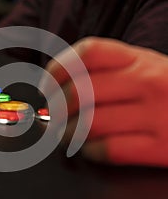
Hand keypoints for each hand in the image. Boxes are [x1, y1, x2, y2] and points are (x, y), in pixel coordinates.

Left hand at [41, 37, 167, 166]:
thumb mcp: (142, 69)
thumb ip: (107, 73)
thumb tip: (59, 88)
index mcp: (139, 59)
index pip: (88, 52)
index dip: (58, 69)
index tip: (47, 86)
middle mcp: (147, 82)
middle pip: (81, 90)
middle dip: (56, 108)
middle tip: (50, 118)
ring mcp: (156, 114)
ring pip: (90, 122)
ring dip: (68, 133)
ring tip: (66, 135)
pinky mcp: (162, 147)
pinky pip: (110, 149)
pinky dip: (91, 151)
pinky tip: (91, 149)